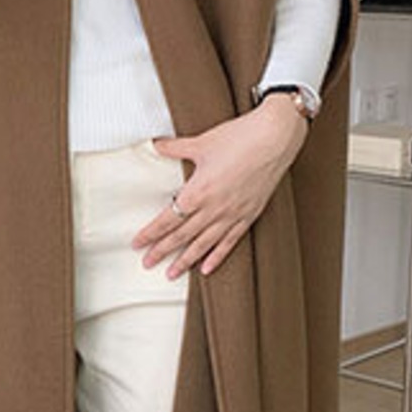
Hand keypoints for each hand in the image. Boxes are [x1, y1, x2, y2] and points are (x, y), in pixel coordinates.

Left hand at [131, 96, 310, 278]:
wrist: (275, 139)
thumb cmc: (239, 137)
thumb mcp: (202, 143)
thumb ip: (176, 148)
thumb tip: (156, 144)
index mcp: (198, 192)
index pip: (167, 219)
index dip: (150, 233)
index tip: (136, 244)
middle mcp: (213, 208)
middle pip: (181, 236)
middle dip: (161, 251)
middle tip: (146, 263)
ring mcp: (232, 214)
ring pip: (203, 244)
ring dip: (185, 260)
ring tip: (171, 273)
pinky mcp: (248, 215)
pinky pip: (230, 242)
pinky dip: (217, 256)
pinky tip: (206, 269)